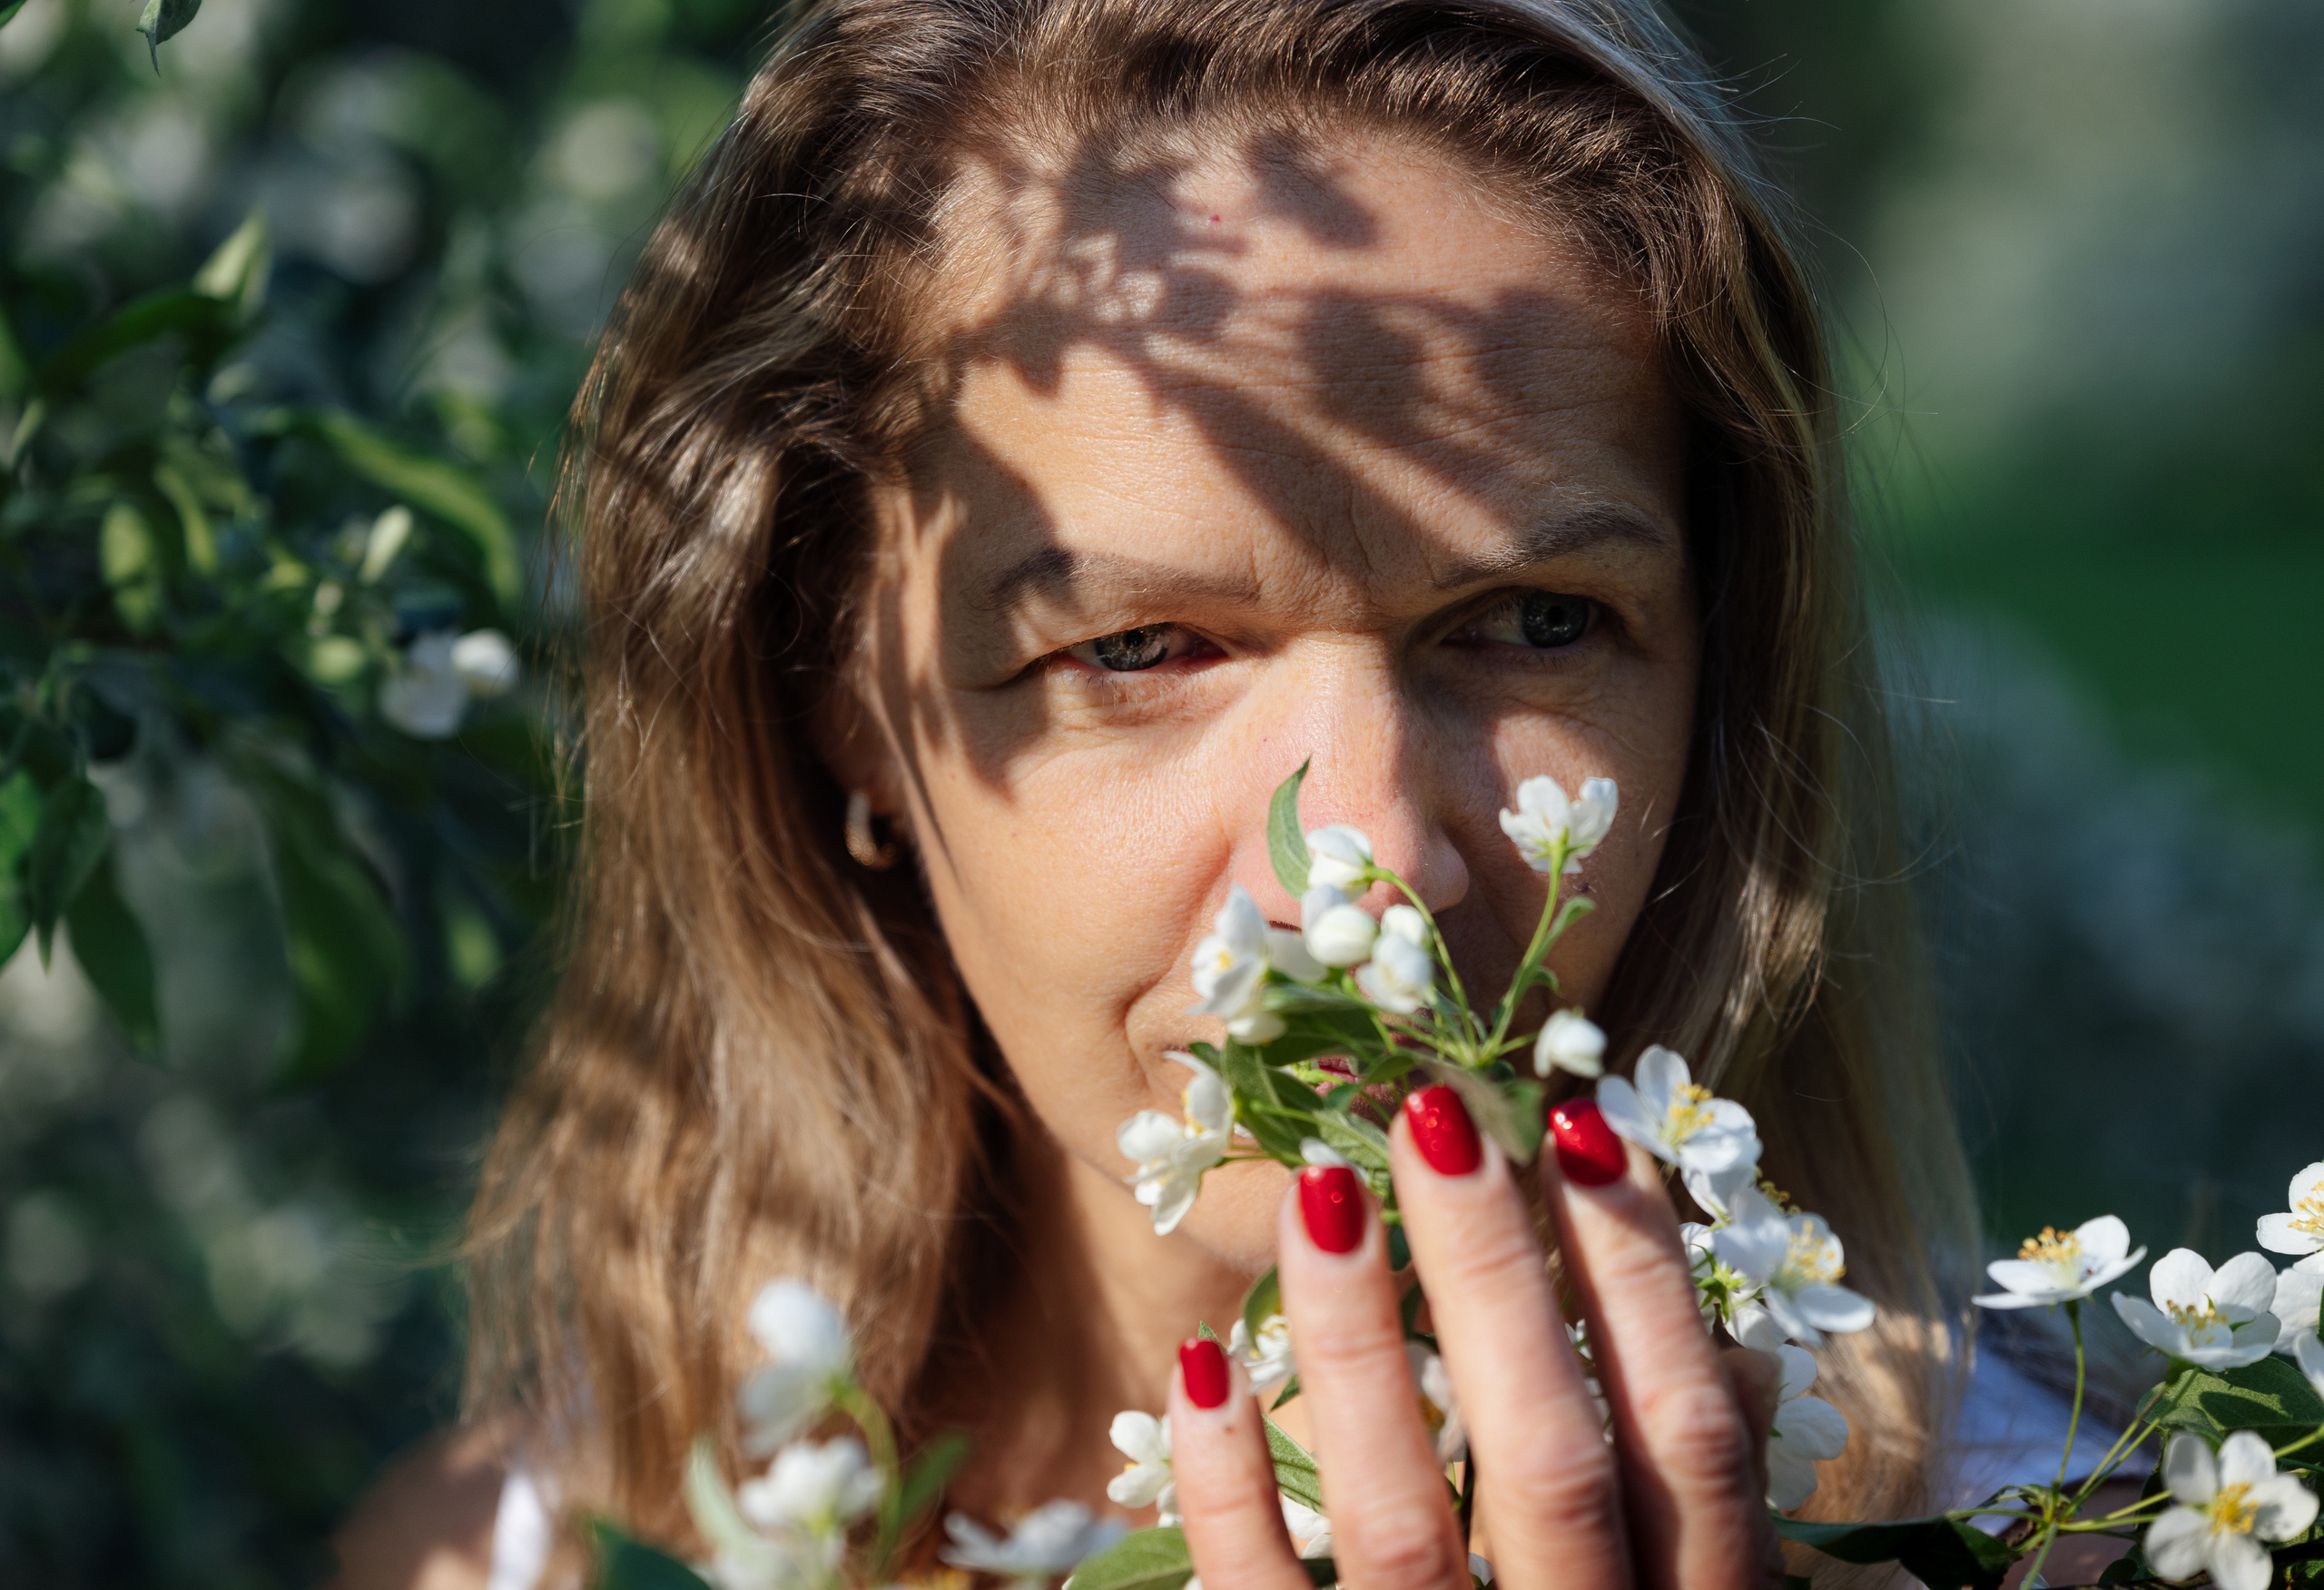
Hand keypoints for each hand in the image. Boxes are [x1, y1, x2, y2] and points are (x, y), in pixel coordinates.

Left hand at [1168, 1089, 1784, 1589]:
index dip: (1645, 1277)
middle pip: (1554, 1460)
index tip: (1585, 1123)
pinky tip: (1202, 1360)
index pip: (1692, 1441)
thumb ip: (1709, 1520)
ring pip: (1399, 1524)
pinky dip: (1225, 1488)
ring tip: (1316, 1190)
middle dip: (1497, 1274)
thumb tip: (1729, 1361)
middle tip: (1435, 1107)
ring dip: (1357, 1346)